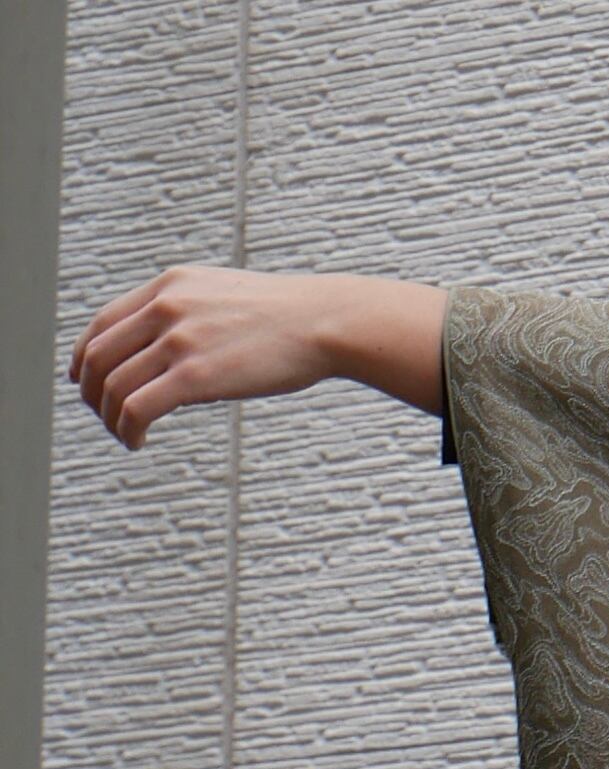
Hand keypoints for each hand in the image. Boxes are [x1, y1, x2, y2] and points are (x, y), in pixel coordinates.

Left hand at [72, 268, 447, 449]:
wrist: (322, 322)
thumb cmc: (287, 319)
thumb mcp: (226, 298)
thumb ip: (194, 312)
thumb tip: (183, 342)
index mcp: (168, 286)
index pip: (103, 322)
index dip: (86, 356)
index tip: (87, 381)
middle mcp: (164, 307)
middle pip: (99, 354)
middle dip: (91, 391)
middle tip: (103, 417)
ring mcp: (177, 339)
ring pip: (113, 384)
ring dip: (109, 417)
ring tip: (123, 435)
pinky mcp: (195, 375)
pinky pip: (138, 406)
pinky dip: (127, 428)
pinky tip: (137, 442)